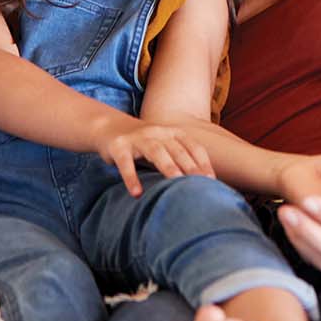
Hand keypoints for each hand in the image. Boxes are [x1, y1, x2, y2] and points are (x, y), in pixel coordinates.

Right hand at [97, 119, 214, 195]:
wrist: (108, 127)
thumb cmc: (143, 143)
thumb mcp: (164, 146)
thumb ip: (179, 159)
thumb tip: (201, 183)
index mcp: (172, 133)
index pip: (192, 146)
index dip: (203, 162)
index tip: (212, 180)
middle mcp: (157, 133)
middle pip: (177, 149)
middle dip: (190, 166)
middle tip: (201, 184)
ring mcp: (138, 138)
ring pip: (156, 151)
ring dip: (168, 167)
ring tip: (176, 183)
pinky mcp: (118, 147)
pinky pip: (125, 163)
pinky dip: (131, 178)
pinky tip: (136, 193)